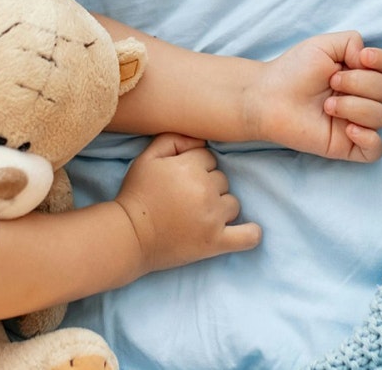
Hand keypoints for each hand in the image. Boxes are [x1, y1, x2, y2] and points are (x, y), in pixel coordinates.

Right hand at [115, 133, 261, 273]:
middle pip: (222, 180)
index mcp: (190, 167)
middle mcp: (205, 190)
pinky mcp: (216, 242)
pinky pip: (248, 236)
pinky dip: (251, 233)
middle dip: (208, 186)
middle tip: (186, 198)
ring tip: (199, 215)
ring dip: (221, 207)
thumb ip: (173, 139)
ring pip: (233, 204)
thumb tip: (200, 139)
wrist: (130, 235)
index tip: (181, 179)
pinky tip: (247, 229)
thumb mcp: (147, 158)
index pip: (209, 158)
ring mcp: (213, 218)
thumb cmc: (137, 194)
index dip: (195, 167)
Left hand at [256, 31, 381, 161]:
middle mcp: (362, 97)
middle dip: (359, 82)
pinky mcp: (348, 145)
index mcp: (359, 73)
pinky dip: (368, 138)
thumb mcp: (323, 45)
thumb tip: (368, 58)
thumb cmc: (293, 71)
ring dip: (354, 107)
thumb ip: (352, 41)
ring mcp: (357, 122)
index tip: (360, 58)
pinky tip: (347, 129)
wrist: (267, 97)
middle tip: (330, 82)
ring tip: (327, 106)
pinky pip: (376, 149)